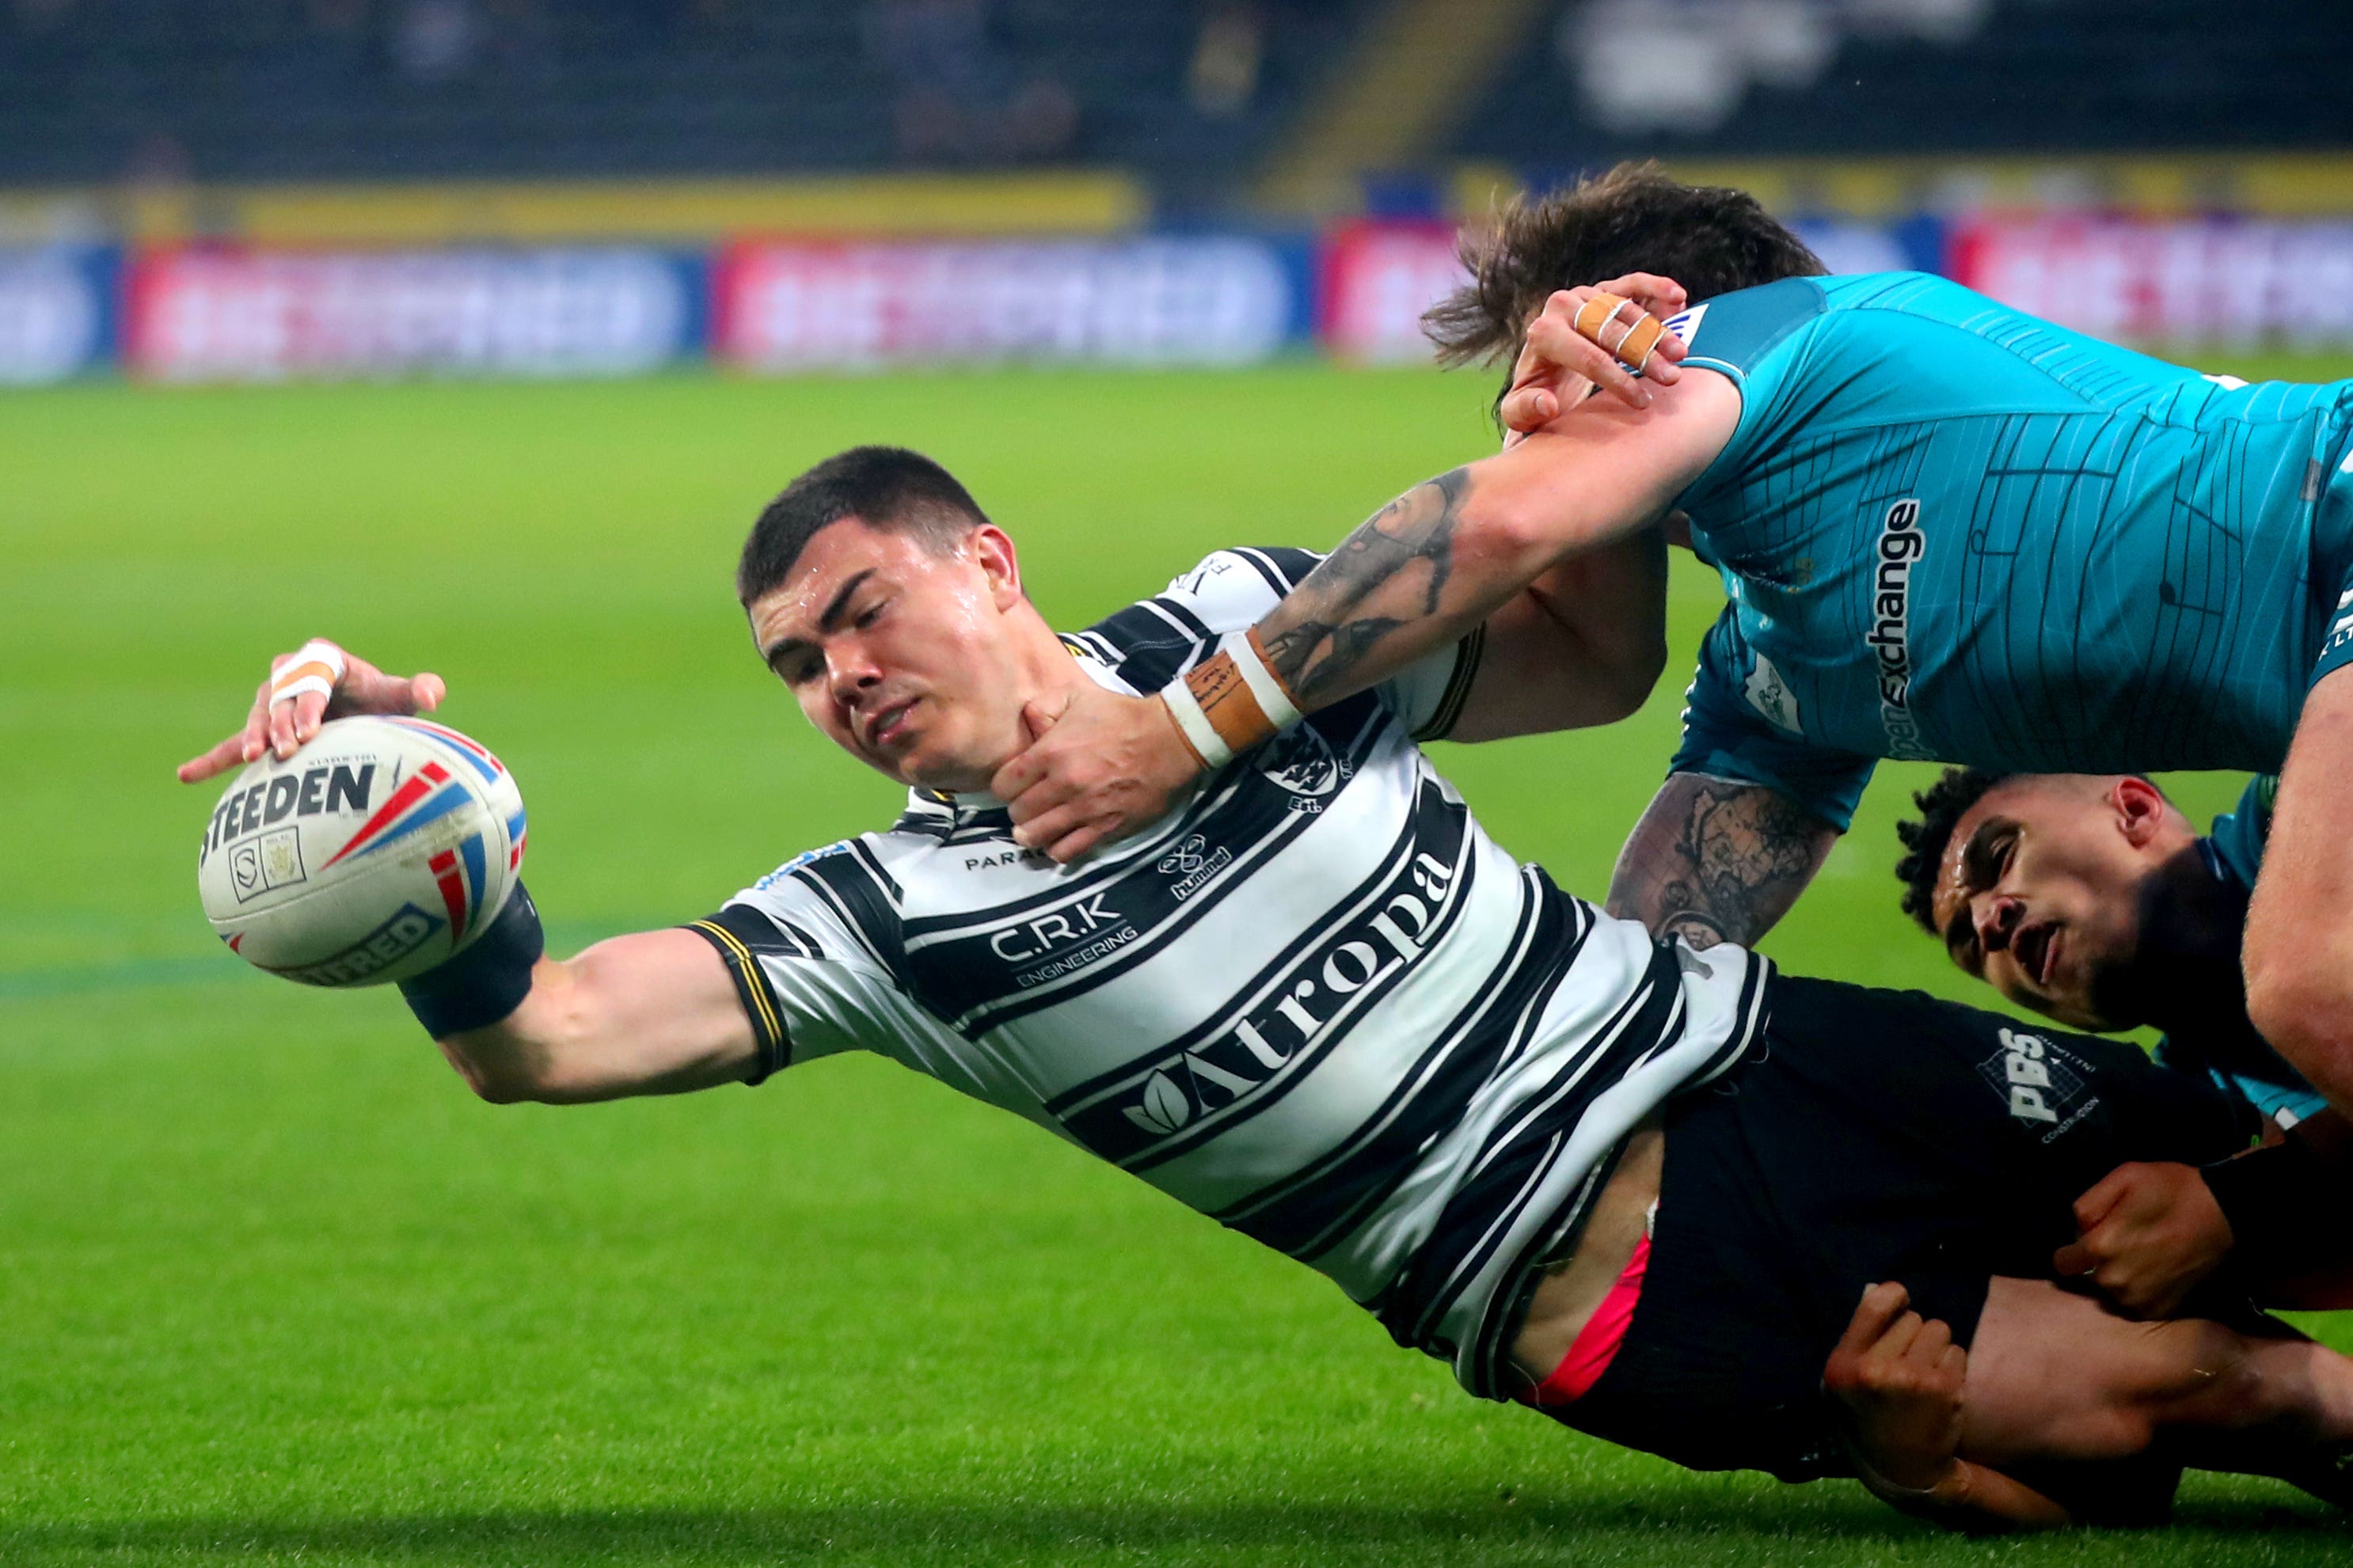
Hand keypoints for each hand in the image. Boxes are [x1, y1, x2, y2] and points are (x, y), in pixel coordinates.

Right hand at [177, 639, 446, 782]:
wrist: (367, 719)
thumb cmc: (383, 703)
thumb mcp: (399, 697)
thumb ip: (417, 690)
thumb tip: (432, 693)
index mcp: (324, 659)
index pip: (313, 678)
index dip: (310, 703)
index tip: (312, 730)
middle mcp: (293, 676)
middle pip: (282, 696)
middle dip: (282, 722)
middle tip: (289, 750)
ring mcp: (273, 703)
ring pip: (258, 716)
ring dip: (255, 736)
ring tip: (258, 758)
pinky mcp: (262, 731)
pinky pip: (232, 743)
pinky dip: (212, 759)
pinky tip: (185, 775)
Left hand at [991, 684, 1204, 862]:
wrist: (1171, 738)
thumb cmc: (1122, 716)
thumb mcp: (1076, 696)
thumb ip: (1041, 709)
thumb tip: (1026, 731)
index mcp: (1052, 752)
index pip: (1004, 784)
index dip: (1006, 786)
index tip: (1015, 785)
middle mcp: (1065, 784)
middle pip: (1018, 813)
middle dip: (1019, 810)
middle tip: (1028, 805)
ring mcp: (1086, 809)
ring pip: (1037, 836)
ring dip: (1032, 833)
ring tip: (1037, 827)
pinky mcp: (1107, 827)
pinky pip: (1068, 851)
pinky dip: (1057, 849)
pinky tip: (1059, 839)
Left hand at [1498, 274, 1689, 436]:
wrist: (1541, 373)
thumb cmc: (1535, 396)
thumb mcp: (1520, 411)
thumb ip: (1526, 409)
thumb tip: (1549, 404)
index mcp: (1543, 333)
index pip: (1588, 357)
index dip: (1617, 380)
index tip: (1642, 402)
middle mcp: (1561, 306)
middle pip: (1612, 332)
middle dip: (1644, 356)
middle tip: (1671, 378)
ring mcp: (1583, 295)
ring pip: (1627, 310)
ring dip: (1657, 331)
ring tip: (1680, 354)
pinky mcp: (1601, 290)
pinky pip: (1631, 284)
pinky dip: (1655, 288)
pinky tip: (1678, 298)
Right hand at [1822, 1282, 1967, 1494]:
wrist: (1905, 1468)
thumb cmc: (1871, 1416)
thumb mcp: (1847, 1381)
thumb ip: (1860, 1338)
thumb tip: (1882, 1290)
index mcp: (1844, 1366)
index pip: (1875, 1303)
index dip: (1894, 1295)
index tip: (1900, 1301)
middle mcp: (1875, 1371)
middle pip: (1912, 1317)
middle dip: (1913, 1333)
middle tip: (1906, 1361)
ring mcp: (1912, 1380)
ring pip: (1938, 1329)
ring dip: (1935, 1346)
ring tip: (1924, 1372)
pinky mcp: (1945, 1389)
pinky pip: (1956, 1350)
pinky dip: (1951, 1364)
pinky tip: (1939, 1386)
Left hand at [2053, 1161, 2232, 1317]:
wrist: (2225, 1212)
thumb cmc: (2171, 1189)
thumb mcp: (2122, 1178)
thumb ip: (2087, 1205)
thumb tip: (2077, 1231)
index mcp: (2100, 1247)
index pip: (2063, 1262)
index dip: (2072, 1250)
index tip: (2090, 1241)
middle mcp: (2115, 1280)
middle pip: (2089, 1277)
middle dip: (2099, 1263)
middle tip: (2127, 1244)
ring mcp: (2139, 1299)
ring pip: (2112, 1292)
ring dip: (2120, 1279)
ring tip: (2144, 1257)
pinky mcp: (2161, 1310)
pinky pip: (2136, 1304)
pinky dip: (2141, 1292)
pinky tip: (2156, 1272)